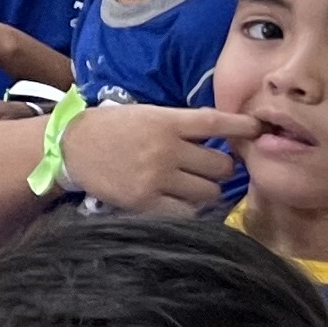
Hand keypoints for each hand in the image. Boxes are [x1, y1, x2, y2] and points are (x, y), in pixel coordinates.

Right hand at [63, 102, 251, 214]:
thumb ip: (181, 123)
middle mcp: (166, 149)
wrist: (68, 147)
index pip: (216, 123)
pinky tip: (180, 202)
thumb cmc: (110, 127)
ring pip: (210, 192)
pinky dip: (189, 209)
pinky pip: (187, 212)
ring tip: (192, 186)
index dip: (243, 127)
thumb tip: (221, 134)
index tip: (259, 130)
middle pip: (221, 166)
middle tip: (209, 168)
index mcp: (166, 122)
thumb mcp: (146, 114)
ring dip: (207, 190)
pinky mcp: (145, 201)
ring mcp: (156, 177)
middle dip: (220, 168)